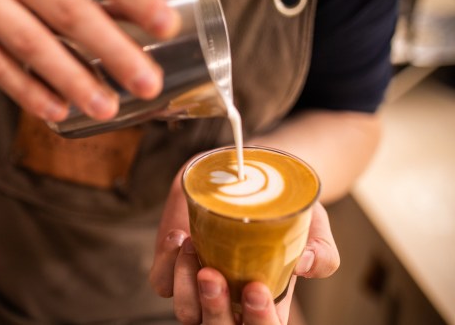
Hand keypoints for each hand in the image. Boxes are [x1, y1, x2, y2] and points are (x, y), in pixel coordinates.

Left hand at [150, 171, 339, 323]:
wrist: (245, 175)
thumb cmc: (283, 209)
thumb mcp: (312, 225)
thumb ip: (321, 251)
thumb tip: (306, 265)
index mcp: (267, 302)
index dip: (258, 320)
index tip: (255, 288)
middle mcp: (232, 300)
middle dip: (214, 309)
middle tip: (212, 274)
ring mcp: (200, 286)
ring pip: (186, 312)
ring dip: (185, 284)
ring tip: (193, 245)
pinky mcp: (174, 268)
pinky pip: (162, 283)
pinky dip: (167, 264)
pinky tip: (180, 237)